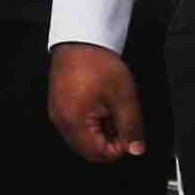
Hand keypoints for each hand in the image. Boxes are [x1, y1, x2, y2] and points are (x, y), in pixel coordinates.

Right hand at [49, 44, 146, 161]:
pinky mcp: (57, 105)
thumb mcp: (124, 97)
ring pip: (82, 138)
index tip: (129, 131)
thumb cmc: (98, 64)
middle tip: (121, 118)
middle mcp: (61, 122)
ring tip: (110, 108)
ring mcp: (57, 113)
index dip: (120, 147)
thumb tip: (137, 149)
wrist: (81, 39)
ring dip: (101, 130)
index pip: (99, 155)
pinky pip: (75, 124)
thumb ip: (132, 127)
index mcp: (74, 122)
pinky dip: (90, 120)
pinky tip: (100, 104)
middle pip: (89, 149)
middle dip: (109, 139)